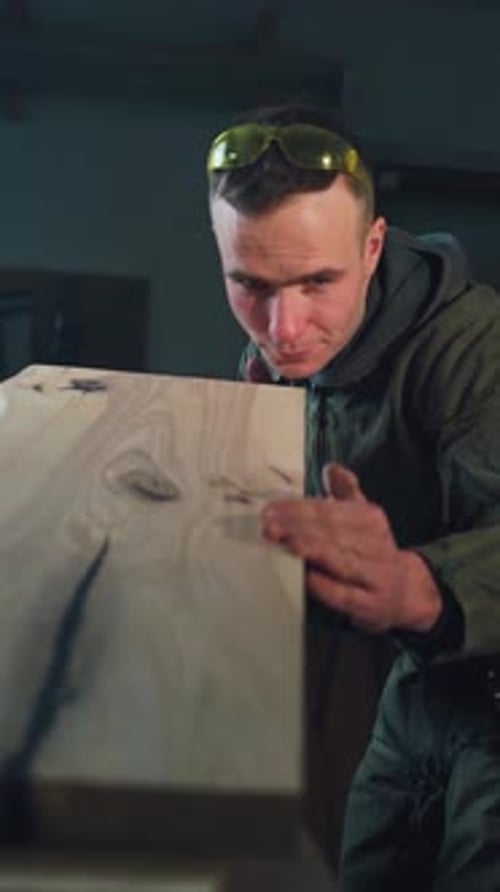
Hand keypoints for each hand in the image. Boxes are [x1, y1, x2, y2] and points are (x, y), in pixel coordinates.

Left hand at [261, 462, 442, 633]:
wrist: (407, 593)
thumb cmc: (371, 553)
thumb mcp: (364, 519)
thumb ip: (346, 493)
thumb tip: (331, 468)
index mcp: (370, 519)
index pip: (329, 511)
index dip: (298, 509)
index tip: (270, 510)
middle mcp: (377, 545)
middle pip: (332, 533)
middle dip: (297, 528)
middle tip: (269, 527)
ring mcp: (377, 576)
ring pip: (339, 560)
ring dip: (310, 550)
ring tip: (285, 543)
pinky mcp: (373, 605)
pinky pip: (346, 594)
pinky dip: (326, 586)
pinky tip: (306, 577)